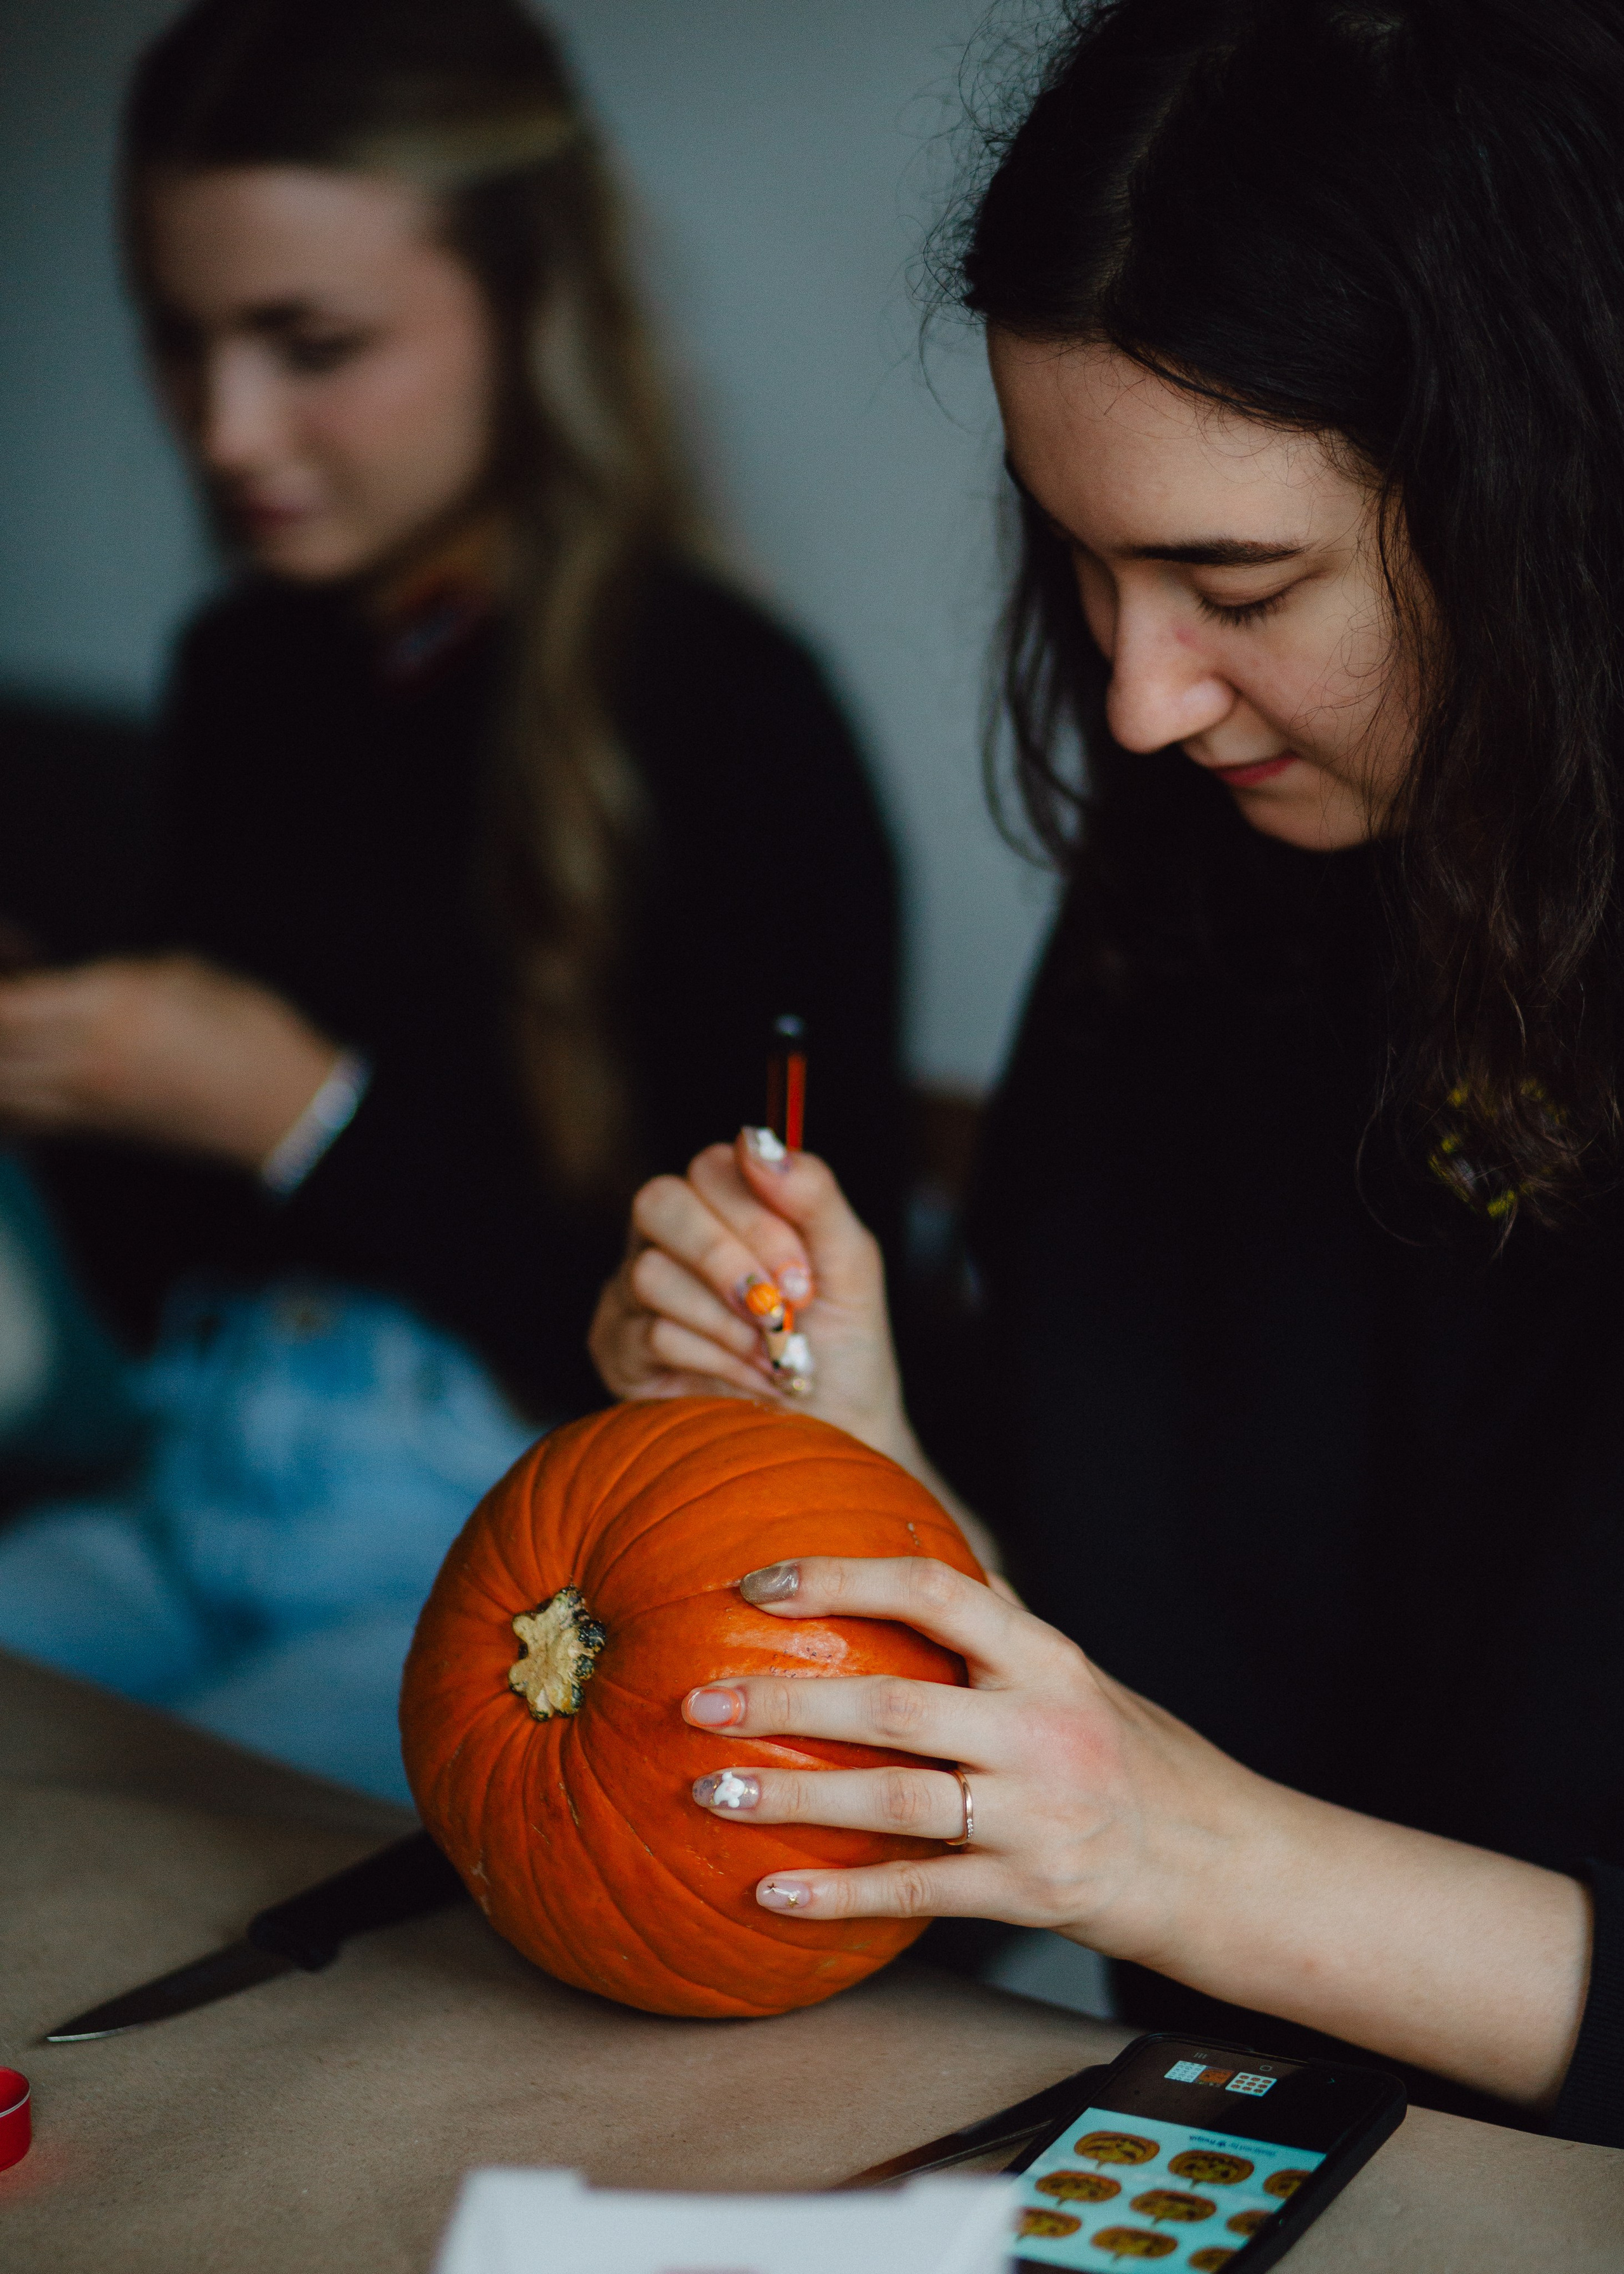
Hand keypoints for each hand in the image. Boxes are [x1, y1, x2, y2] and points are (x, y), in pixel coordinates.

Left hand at [0, 954, 343, 1171]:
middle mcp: (84, 1061)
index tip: (12, 968)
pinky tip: (15, 1085)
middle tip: (15, 1005)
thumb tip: (70, 979)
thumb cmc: (251, 1037)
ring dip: (0, 1062)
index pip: (6, 1006)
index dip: (1, 984)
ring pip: (0, 1092)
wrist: (286, 1109)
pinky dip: (7, 1105)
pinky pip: (22, 1124)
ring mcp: (86, 1104)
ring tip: (15, 1042)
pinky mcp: (96, 1134)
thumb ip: (115, 973)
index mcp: (108, 1010)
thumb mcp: (185, 973)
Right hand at [590, 1129, 911, 1460]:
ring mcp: (634, 1291)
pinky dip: (717, 1362)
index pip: (710, 1168)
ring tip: (774, 1358)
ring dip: (729, 1324)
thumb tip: (755, 1138)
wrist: (834, 1431)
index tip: (804, 1279)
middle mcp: (669, 1237)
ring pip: (650, 1274)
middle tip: (780, 1312)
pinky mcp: (618, 1349)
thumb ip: (813, 1194)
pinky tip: (750, 1382)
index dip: (756, 1219)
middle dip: (727, 1260)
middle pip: (658, 1202)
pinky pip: (650, 1335)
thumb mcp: (850, 1262)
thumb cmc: (841, 1343)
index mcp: (722, 1203)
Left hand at [683, 1553, 1592, 2105]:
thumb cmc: (1128, 1757)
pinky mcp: (1029, 1891)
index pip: (934, 1590)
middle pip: (892, 1704)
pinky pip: (916, 1892)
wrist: (1226, 1863)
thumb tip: (896, 1555)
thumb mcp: (1069, 1676)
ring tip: (705, 1791)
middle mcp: (1039, 1726)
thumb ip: (989, 1633)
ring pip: (892, 1801)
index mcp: (1044, 1656)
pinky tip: (764, 1891)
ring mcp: (1034, 1813)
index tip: (758, 1581)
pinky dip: (837, 1894)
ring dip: (790, 1798)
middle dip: (784, 1698)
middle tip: (695, 1696)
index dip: (842, 1578)